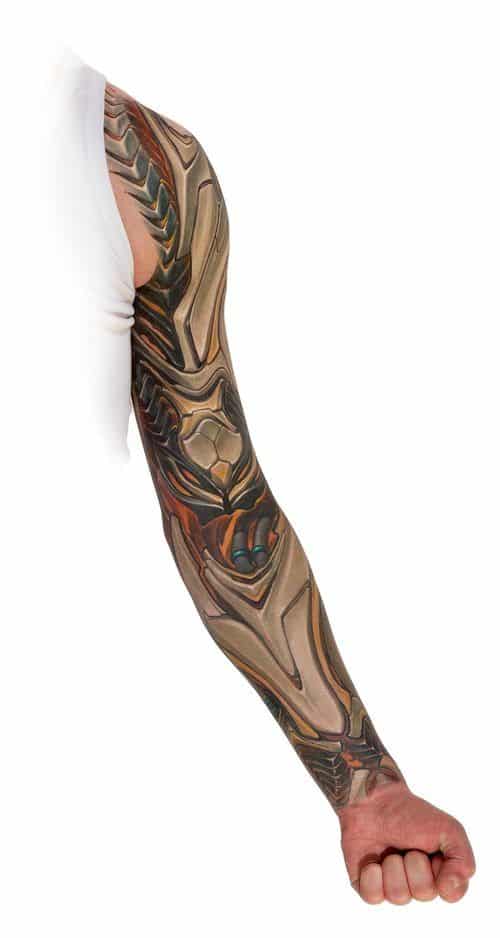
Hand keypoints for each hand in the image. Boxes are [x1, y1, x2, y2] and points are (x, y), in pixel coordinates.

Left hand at [338, 780, 474, 904]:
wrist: (374, 800)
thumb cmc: (411, 813)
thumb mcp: (448, 829)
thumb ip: (463, 861)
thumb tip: (450, 889)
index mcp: (440, 874)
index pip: (451, 893)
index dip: (441, 870)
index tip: (432, 848)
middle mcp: (417, 884)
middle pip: (423, 893)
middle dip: (415, 863)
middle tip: (408, 845)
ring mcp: (392, 886)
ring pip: (399, 896)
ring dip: (393, 866)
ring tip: (390, 850)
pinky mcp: (368, 885)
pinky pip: (373, 896)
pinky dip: (372, 875)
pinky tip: (372, 860)